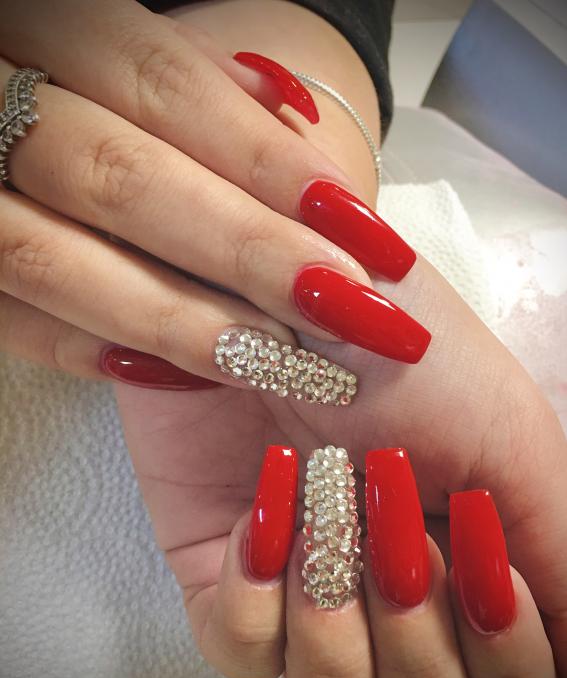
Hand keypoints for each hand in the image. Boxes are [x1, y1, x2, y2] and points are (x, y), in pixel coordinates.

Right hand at [1, 0, 422, 380]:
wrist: (12, 151)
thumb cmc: (115, 121)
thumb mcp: (150, 74)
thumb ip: (207, 91)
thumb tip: (287, 108)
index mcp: (54, 37)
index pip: (165, 83)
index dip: (262, 158)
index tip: (354, 224)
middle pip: (119, 177)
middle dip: (240, 246)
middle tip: (338, 300)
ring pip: (49, 260)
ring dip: (173, 315)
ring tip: (275, 354)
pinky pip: (9, 320)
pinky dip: (85, 350)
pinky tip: (176, 373)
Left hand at [114, 253, 566, 677]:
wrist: (286, 298)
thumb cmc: (401, 354)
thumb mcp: (510, 443)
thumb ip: (556, 553)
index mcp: (472, 576)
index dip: (506, 650)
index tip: (480, 549)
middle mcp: (393, 602)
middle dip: (417, 625)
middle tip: (396, 510)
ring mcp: (307, 598)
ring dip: (340, 618)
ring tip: (330, 507)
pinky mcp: (227, 582)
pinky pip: (243, 655)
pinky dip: (259, 594)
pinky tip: (267, 517)